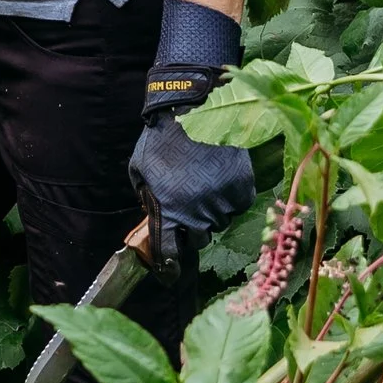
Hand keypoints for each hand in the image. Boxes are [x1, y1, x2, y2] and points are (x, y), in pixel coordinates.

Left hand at [127, 110, 255, 282]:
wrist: (198, 108)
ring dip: (211, 210)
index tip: (170, 273)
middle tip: (190, 205)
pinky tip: (221, 176)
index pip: (169, 253)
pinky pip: (236, 205)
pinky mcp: (242, 191)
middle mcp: (196, 214)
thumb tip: (151, 212)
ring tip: (205, 182)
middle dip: (193, 228)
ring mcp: (222, 204)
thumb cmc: (163, 137)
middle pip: (198, 240)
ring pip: (219, 221)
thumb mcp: (139, 166)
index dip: (168, 267)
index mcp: (168, 210)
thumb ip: (144, 194)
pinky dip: (230, 196)